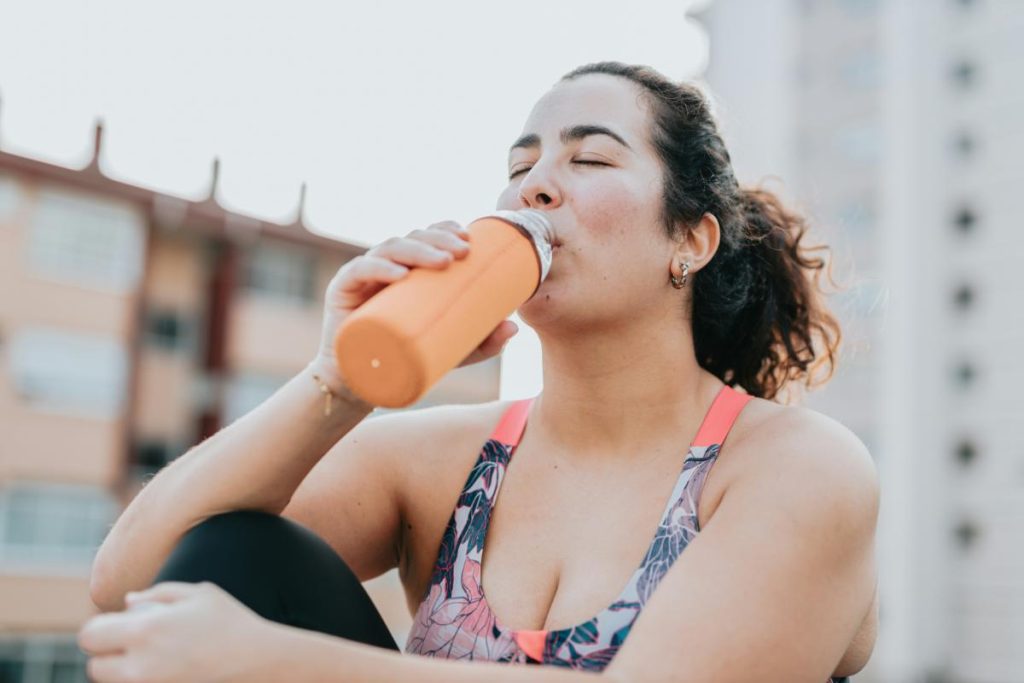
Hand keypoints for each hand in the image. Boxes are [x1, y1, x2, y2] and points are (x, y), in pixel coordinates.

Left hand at [78, 581, 285, 682]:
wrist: (260, 662)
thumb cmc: (231, 622)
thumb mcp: (199, 594)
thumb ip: (158, 593)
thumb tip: (128, 603)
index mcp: (146, 630)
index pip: (90, 636)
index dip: (99, 629)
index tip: (116, 626)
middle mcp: (141, 665)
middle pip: (94, 668)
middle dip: (107, 655)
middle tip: (131, 646)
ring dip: (123, 672)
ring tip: (152, 657)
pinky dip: (142, 680)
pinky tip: (166, 668)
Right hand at [311, 220, 519, 386]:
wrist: (363, 384)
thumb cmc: (406, 358)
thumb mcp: (452, 351)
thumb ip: (483, 342)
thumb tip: (514, 327)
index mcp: (408, 270)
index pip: (426, 237)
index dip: (445, 230)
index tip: (469, 237)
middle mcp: (385, 266)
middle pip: (411, 238)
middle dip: (439, 239)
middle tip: (463, 252)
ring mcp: (363, 276)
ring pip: (389, 249)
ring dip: (417, 249)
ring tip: (441, 262)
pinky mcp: (342, 291)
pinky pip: (359, 271)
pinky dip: (379, 269)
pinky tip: (400, 275)